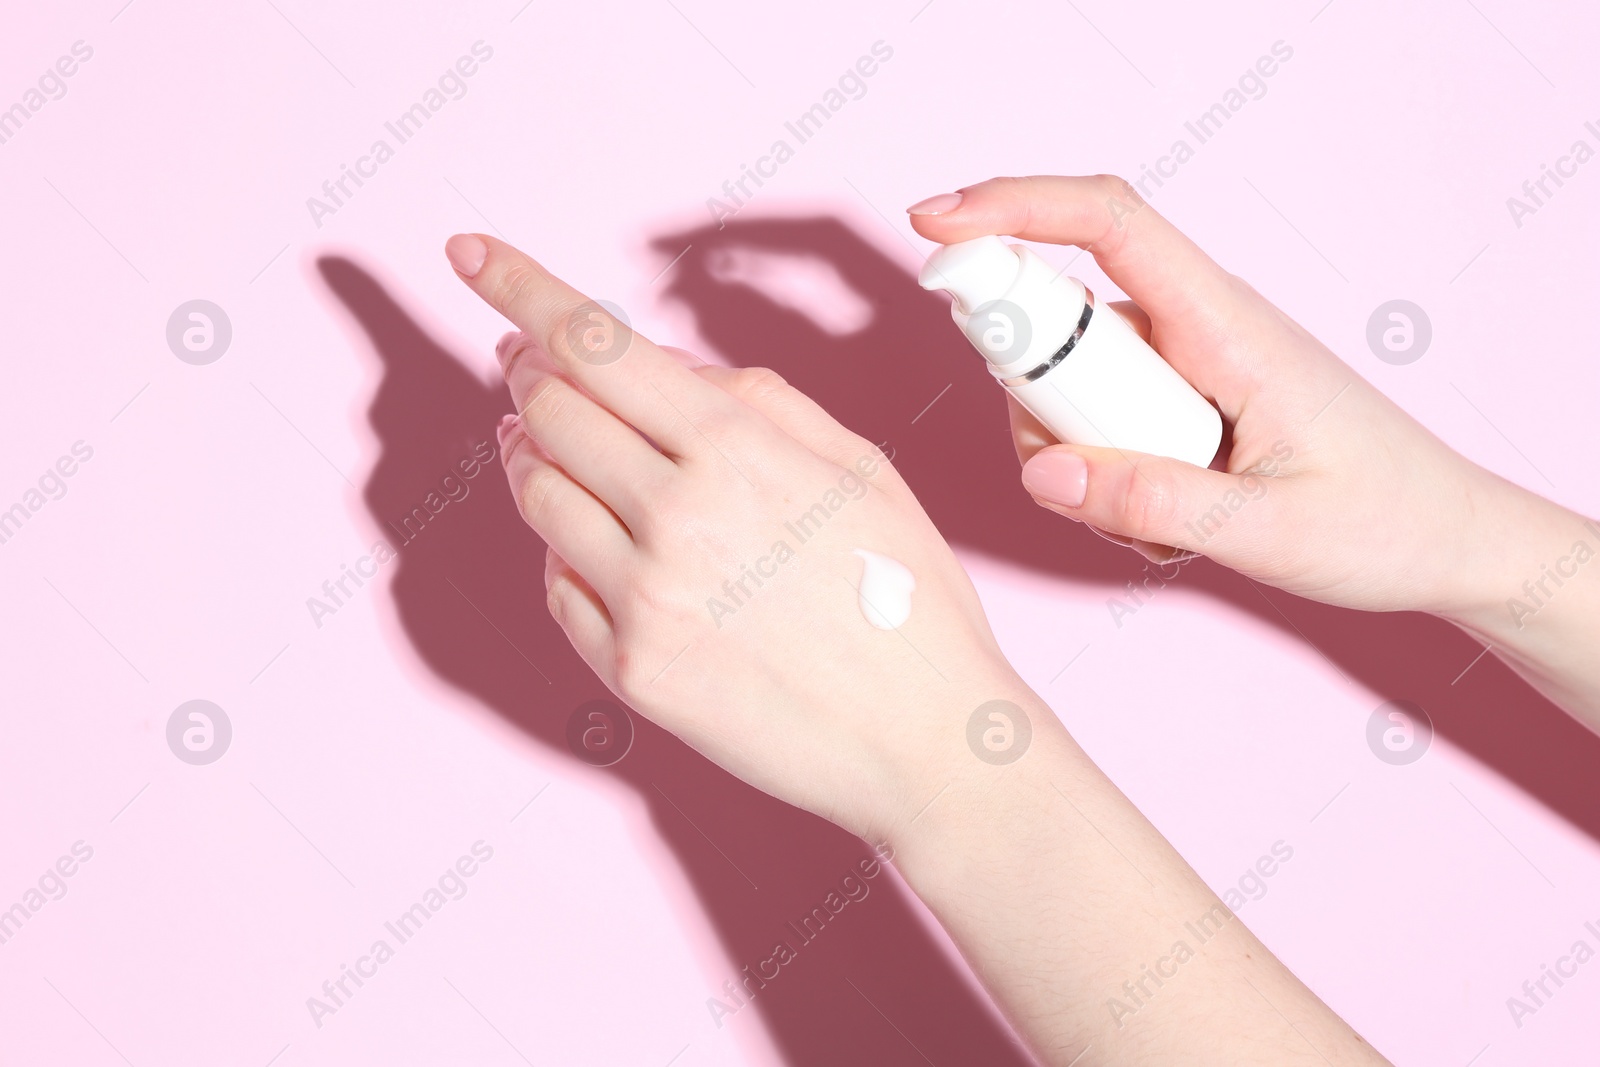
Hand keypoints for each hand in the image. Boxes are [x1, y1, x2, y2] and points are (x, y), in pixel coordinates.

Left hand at [443, 233, 1029, 843]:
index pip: (597, 344)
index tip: (472, 252)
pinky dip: (563, 545)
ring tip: (539, 435)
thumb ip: (756, 398)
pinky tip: (591, 536)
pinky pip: (558, 584)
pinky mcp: (629, 670)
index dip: (523, 288)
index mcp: (737, 450)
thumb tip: (663, 361)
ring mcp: (643, 600)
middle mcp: (675, 517)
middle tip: (521, 359)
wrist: (924, 741)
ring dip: (527, 451)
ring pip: (536, 494)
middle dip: (525, 371)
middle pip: (550, 412)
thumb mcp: (859, 465)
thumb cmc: (908, 598)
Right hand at [908, 175, 1549, 616]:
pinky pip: (1102, 415)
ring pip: (1074, 375)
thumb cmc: (1383, 523)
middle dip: (1031, 390)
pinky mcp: (1185, 399)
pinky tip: (1160, 523)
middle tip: (1068, 472)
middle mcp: (1200, 328)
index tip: (935, 225)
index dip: (1014, 206)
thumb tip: (1040, 471)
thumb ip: (1152, 504)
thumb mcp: (1266, 533)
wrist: (1450, 541)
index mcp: (1228, 328)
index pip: (1109, 223)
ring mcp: (1189, 363)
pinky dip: (1101, 470)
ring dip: (1072, 449)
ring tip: (1148, 524)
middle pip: (1066, 310)